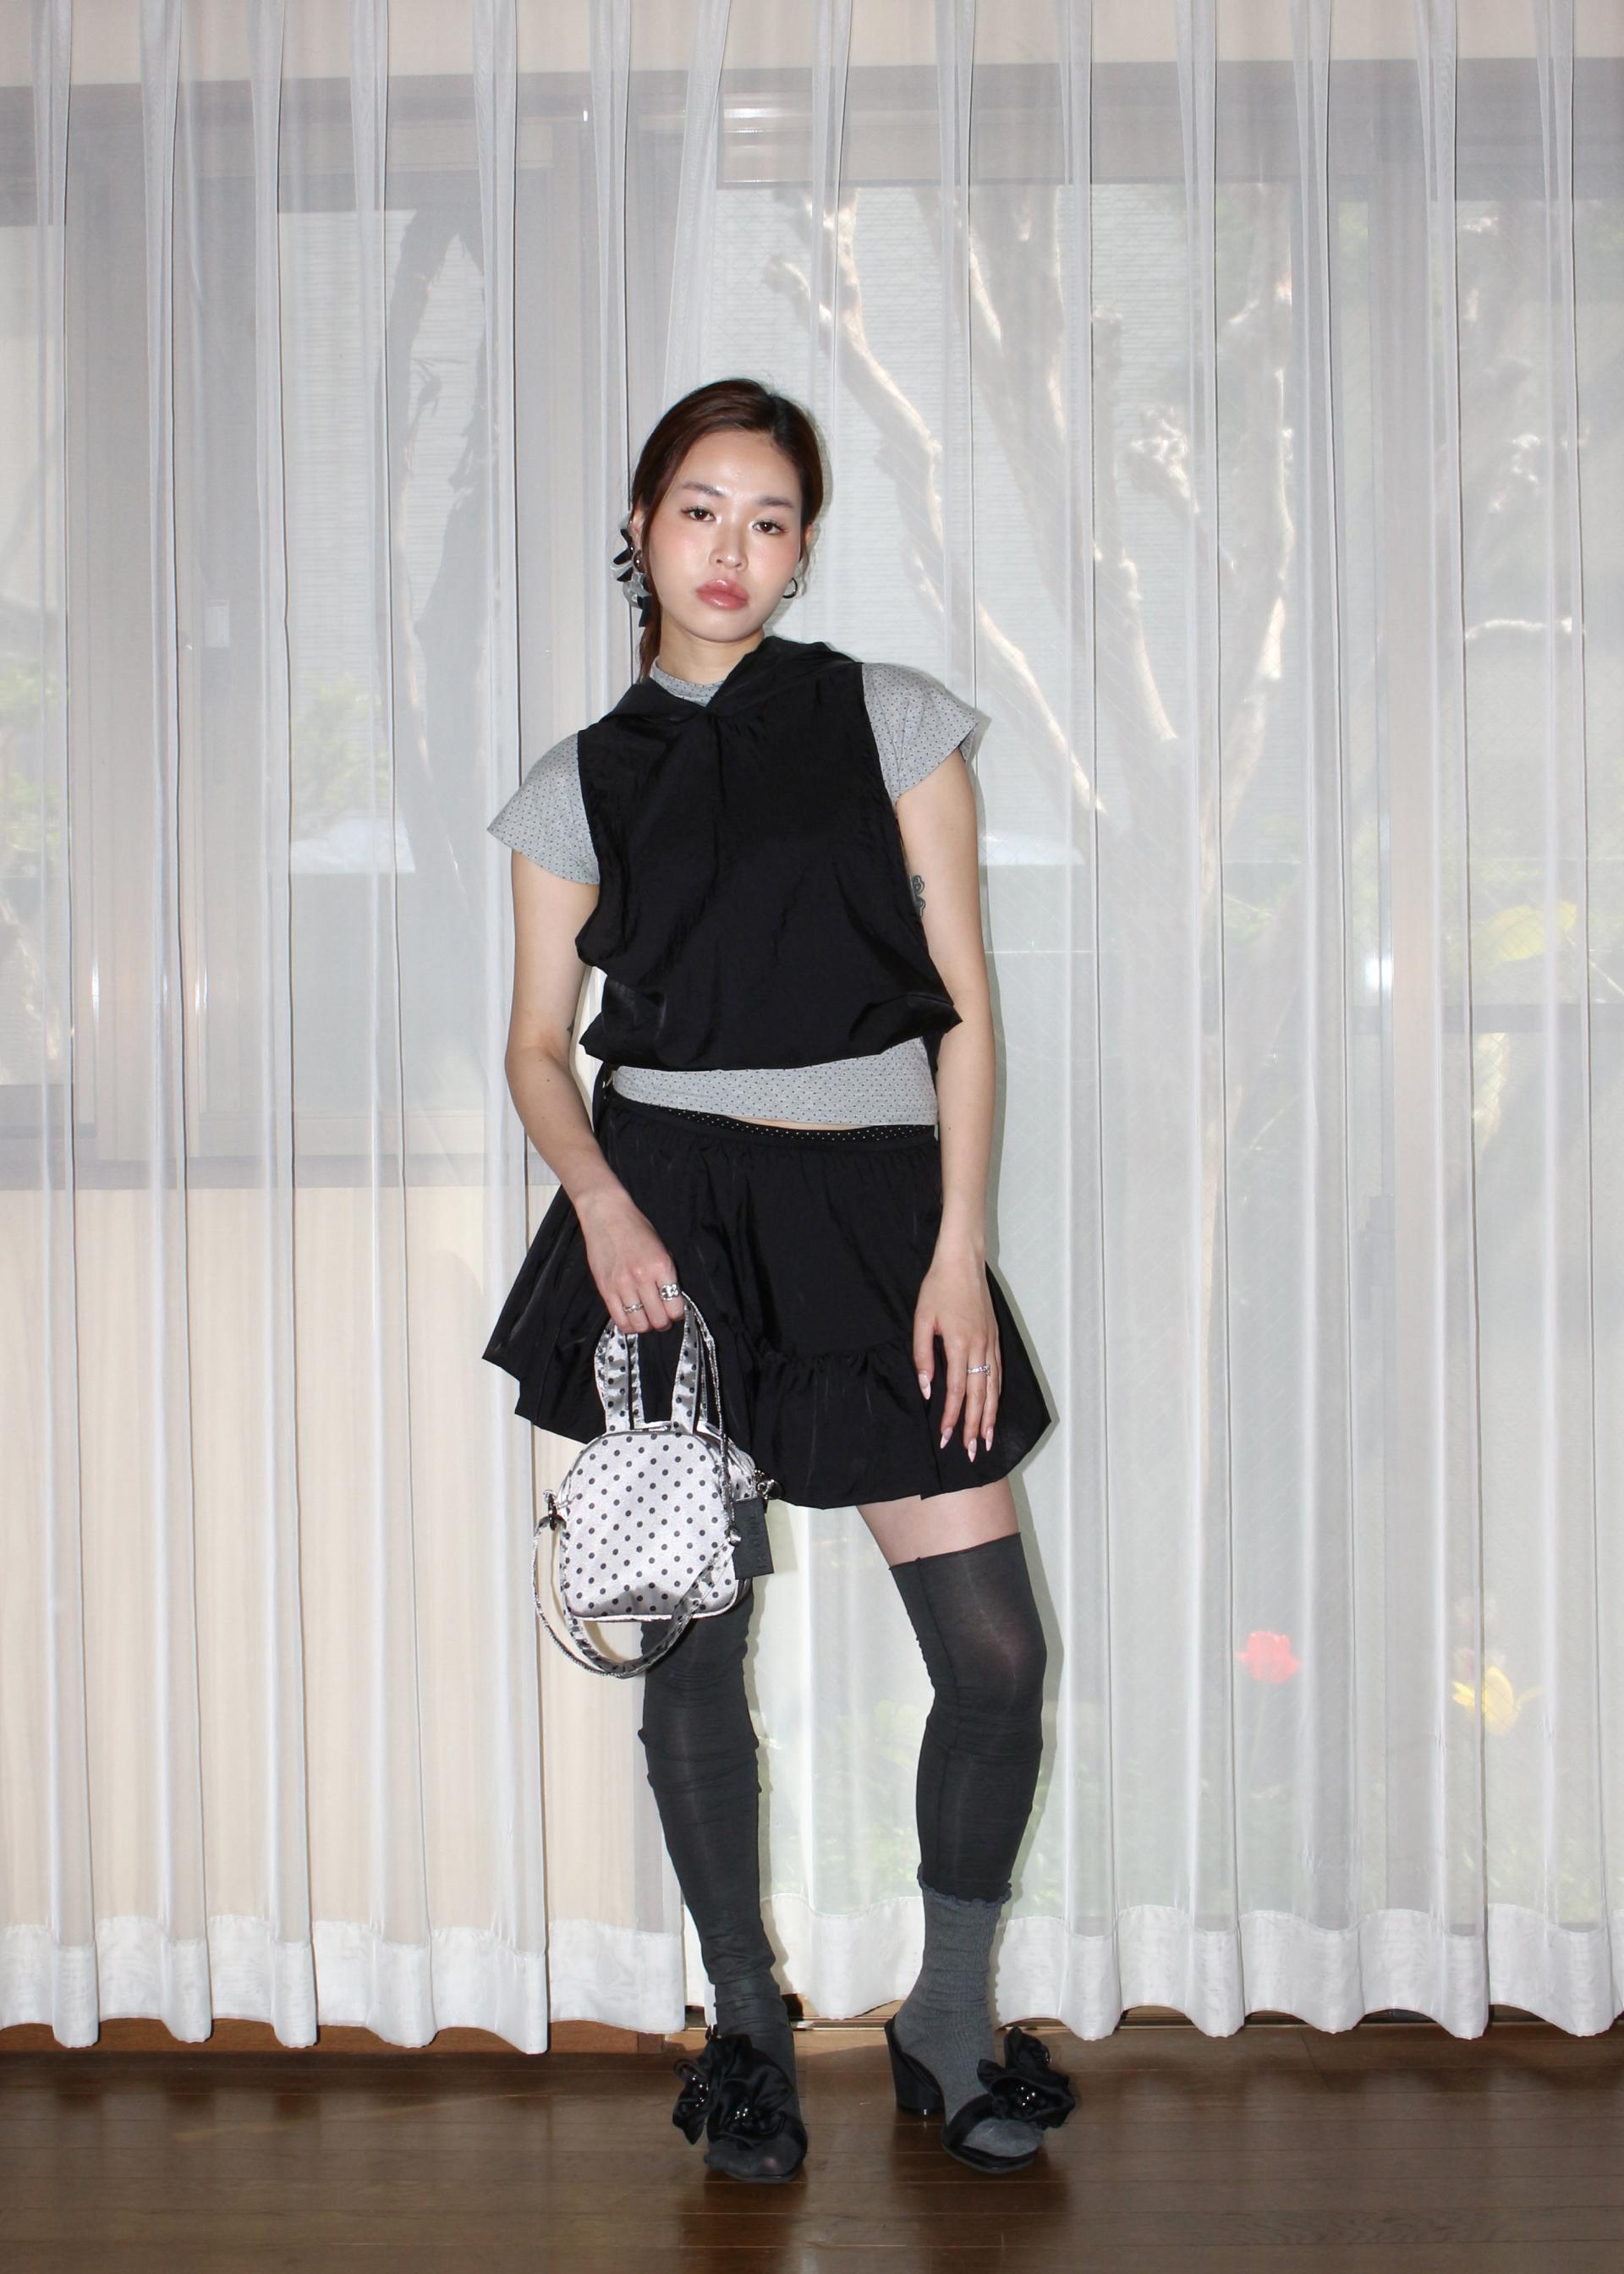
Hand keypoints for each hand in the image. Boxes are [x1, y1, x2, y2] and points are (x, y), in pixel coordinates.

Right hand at [575, 1185, 685, 1335]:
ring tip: (646, 1319)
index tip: (675, 1312)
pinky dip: (628, 1324)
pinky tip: (631, 1318)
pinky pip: (619, 1319)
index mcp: (662, 1266)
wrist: (607, 1215)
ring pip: (639, 1324)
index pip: (675, 1306)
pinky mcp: (605, 1289)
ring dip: (646, 1326)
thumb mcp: (661, 1247)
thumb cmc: (635, 1228)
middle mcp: (643, 1278)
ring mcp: (622, 1285)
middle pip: (658, 1320)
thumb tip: (672, 1298)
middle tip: (662, 1318)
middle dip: (663, 1323)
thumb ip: (666, 1273)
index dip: (677, 1314)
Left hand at [913, 1243, 999, 1457]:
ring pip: (993, 1388)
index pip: (955, 1391)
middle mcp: (979, 1347)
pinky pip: (998, 1373)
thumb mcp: (922, 1319)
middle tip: (971, 1452)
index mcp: (958, 1344)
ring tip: (987, 1440)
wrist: (963, 1262)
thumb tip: (926, 1388)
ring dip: (990, 1416)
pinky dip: (997, 1394)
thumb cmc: (938, 1288)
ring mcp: (990, 1343)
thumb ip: (923, 1356)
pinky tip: (994, 1408)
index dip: (952, 1417)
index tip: (947, 1438)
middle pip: (978, 1396)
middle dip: (974, 1426)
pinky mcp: (994, 1338)